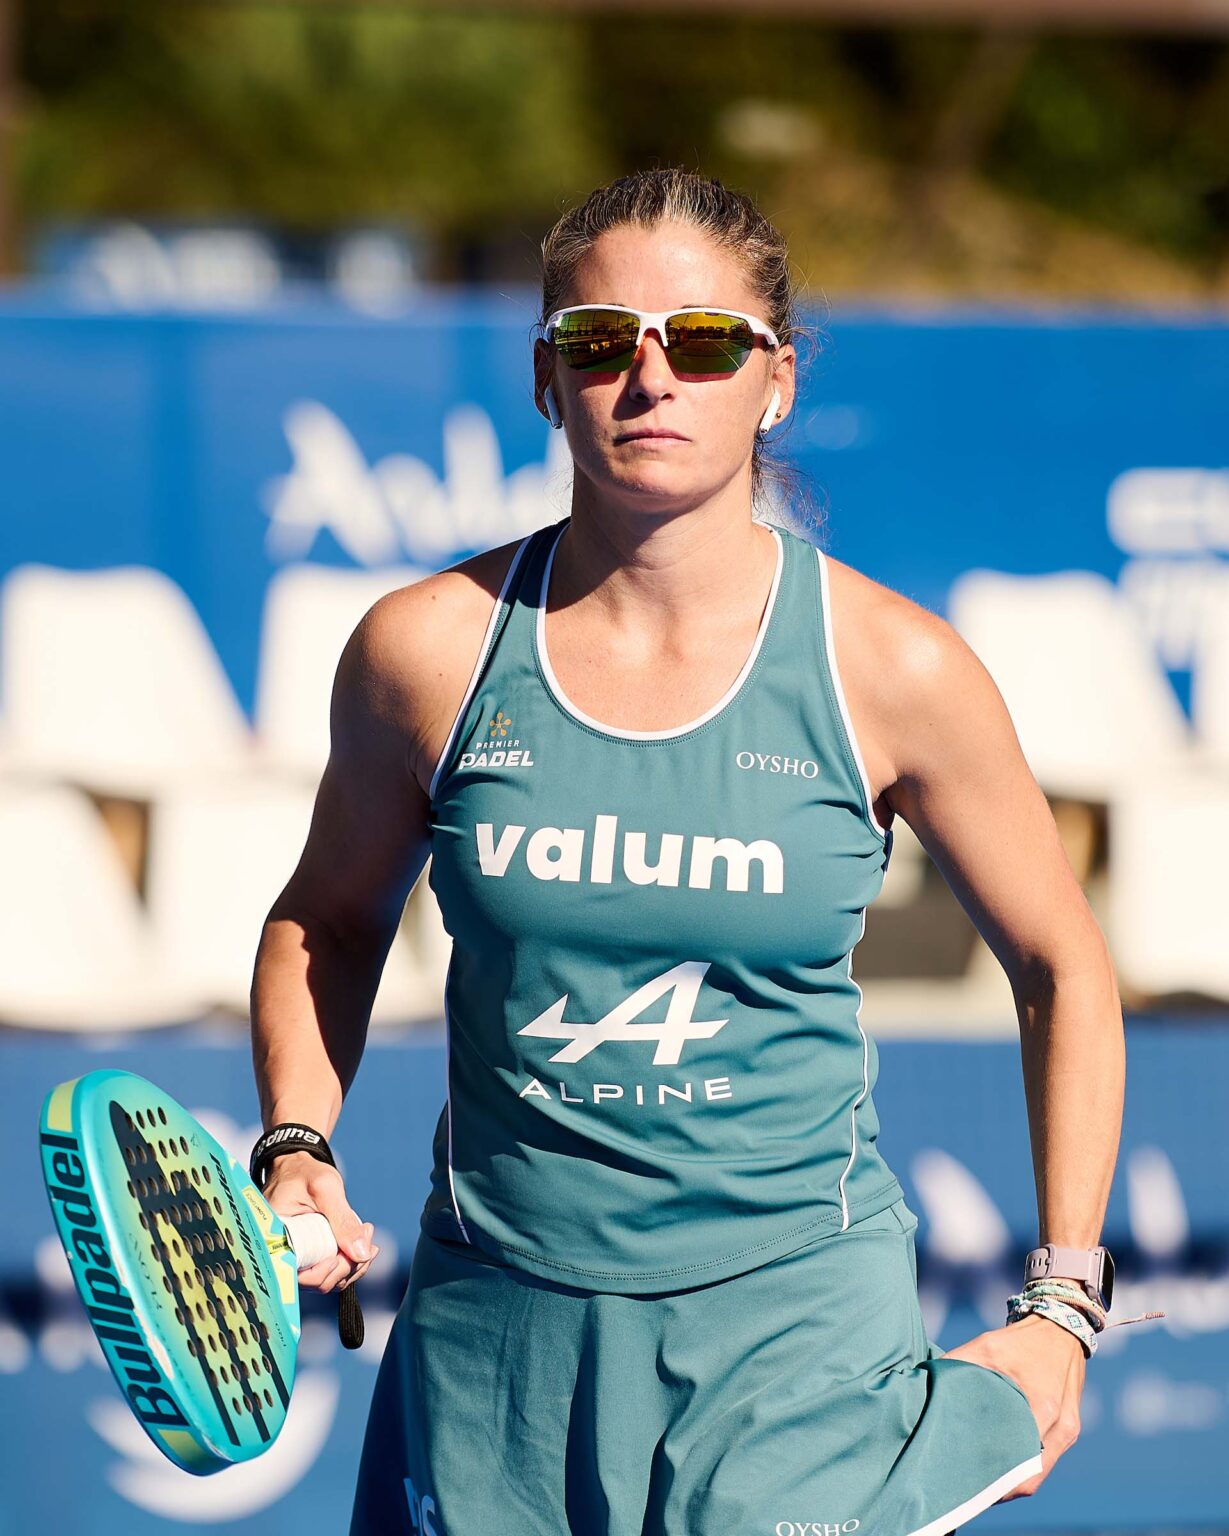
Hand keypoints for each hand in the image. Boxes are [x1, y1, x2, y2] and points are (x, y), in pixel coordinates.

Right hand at [261, 1150, 380, 1293]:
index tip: (344, 1253)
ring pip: (328, 1280)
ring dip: (353, 1264)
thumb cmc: (305, 1173)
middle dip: (347, 1265)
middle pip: (317, 1282)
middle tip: (367, 1237)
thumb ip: (343, 1219)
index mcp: (275, 1241)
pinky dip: (350, 1261)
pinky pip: (330, 1270)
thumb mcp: (326, 1188)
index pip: (299, 1276)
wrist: (298, 1166)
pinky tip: (364, 1243)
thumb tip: (362, 1254)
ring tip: (367, 1235)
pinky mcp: (309, 1255)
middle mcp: (282, 1255)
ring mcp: (297, 1257)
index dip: (324, 1273)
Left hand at [945, 1312, 1085, 1499]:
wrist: (1060, 1326)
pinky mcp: (1069, 1427)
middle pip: (1030, 1476)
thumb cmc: (1020, 1339)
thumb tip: (924, 1382)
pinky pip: (1048, 1458)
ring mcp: (1069, 1429)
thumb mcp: (986, 1346)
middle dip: (1001, 1487)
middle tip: (968, 1488)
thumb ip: (958, 1365)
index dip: (996, 1483)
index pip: (1021, 1465)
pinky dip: (1025, 1465)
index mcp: (1043, 1406)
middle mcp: (1061, 1425)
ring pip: (1039, 1472)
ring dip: (1013, 1479)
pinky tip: (1001, 1465)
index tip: (967, 1485)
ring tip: (981, 1482)